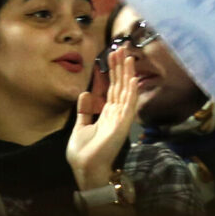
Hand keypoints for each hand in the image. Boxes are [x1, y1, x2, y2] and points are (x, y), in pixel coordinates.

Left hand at [69, 47, 141, 190]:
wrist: (86, 168)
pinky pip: (129, 105)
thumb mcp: (81, 126)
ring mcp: (121, 117)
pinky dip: (132, 91)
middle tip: (122, 47)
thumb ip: (85, 111)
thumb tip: (86, 93)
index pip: (112, 87)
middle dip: (121, 66)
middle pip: (120, 84)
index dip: (113, 70)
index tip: (113, 54)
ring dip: (127, 73)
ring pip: (126, 90)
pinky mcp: (122, 124)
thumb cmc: (84, 152)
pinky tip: (133, 79)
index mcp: (107, 113)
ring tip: (128, 56)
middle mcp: (116, 112)